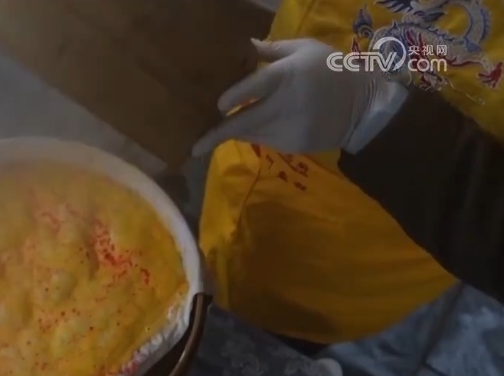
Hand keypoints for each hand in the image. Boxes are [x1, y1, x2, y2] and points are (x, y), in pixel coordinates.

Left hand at [191, 38, 394, 155]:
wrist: (364, 105)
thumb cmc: (331, 70)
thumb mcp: (305, 49)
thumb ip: (272, 50)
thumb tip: (243, 45)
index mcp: (287, 77)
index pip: (253, 88)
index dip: (233, 97)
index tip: (218, 106)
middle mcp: (285, 106)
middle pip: (244, 122)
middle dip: (216, 136)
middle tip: (193, 147)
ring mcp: (289, 129)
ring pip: (251, 134)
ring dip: (236, 132)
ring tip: (213, 134)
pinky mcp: (293, 145)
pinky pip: (266, 141)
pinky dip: (257, 134)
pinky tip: (256, 127)